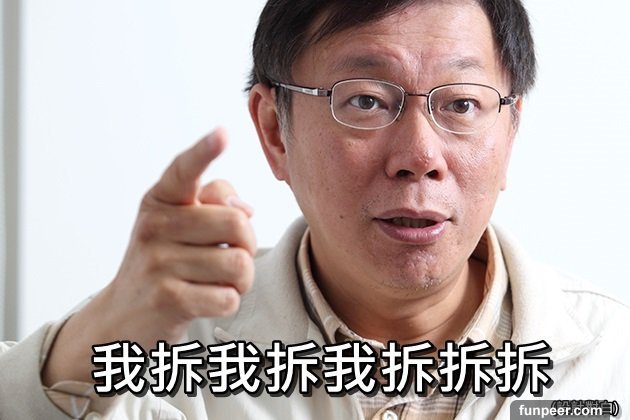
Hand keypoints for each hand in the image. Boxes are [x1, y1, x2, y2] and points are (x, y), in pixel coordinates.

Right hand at [42, 129, 255, 384]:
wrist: (122, 315)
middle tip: (230, 254)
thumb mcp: (178, 223)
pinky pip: (229, 297)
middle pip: (237, 224)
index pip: (184, 170)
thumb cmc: (163, 261)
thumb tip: (245, 208)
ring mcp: (159, 263)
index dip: (204, 151)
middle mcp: (155, 226)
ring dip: (240, 279)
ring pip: (239, 265)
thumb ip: (213, 202)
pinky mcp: (168, 299)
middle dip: (247, 243)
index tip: (223, 133)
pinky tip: (207, 299)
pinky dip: (228, 301)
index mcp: (159, 200)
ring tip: (216, 280)